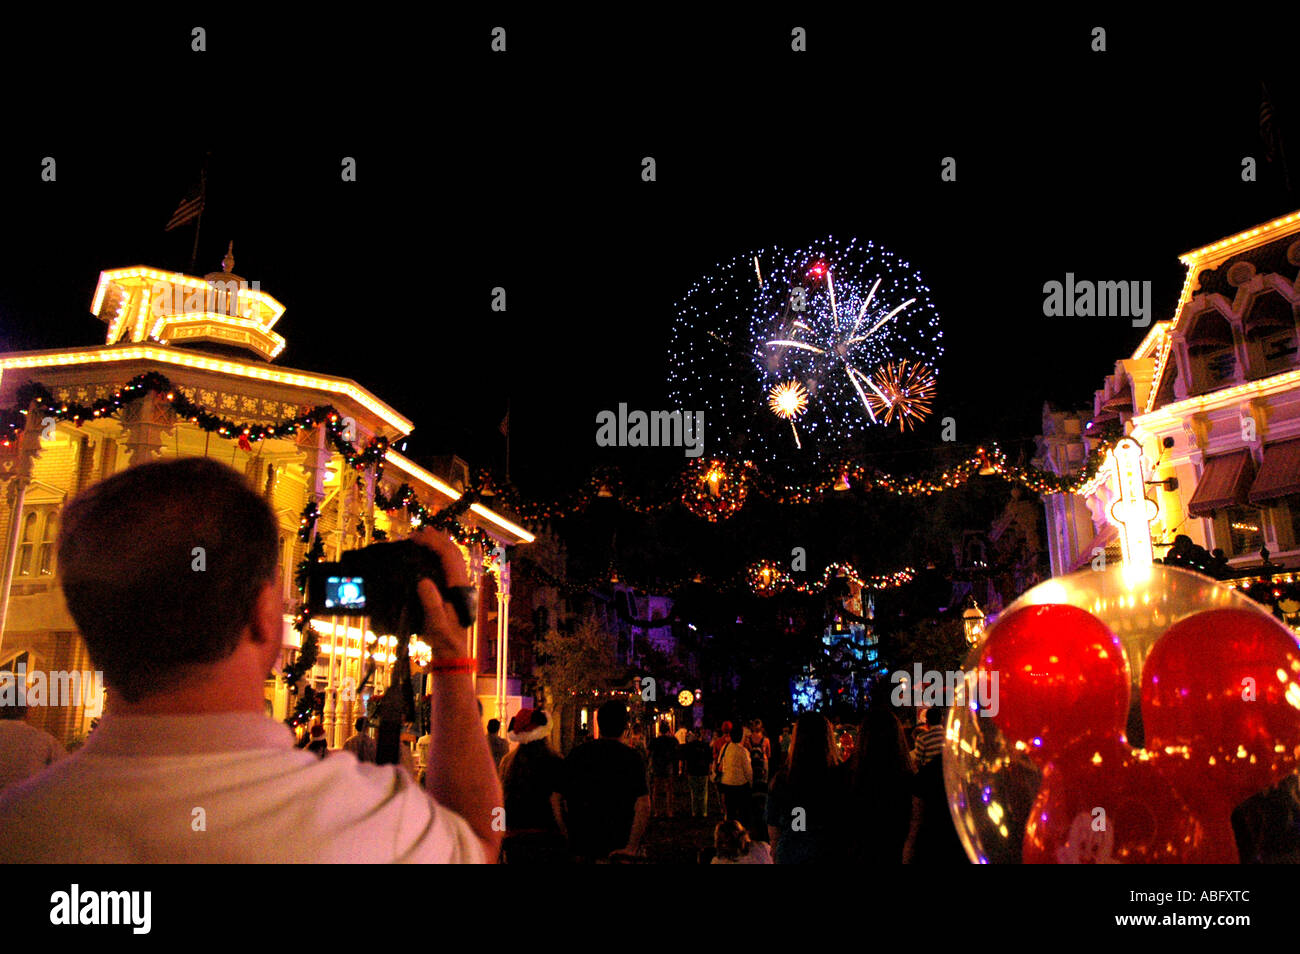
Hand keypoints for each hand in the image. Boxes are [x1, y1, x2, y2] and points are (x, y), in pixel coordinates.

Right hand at [410, 529, 471, 660]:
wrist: (452, 652)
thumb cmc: (444, 639)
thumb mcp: (435, 623)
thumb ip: (431, 602)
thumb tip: (423, 580)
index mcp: (458, 587)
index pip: (448, 556)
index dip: (433, 543)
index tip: (416, 538)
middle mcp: (461, 583)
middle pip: (453, 552)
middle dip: (437, 539)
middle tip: (419, 532)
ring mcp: (460, 586)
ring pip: (453, 558)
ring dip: (440, 544)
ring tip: (424, 536)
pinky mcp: (455, 591)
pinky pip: (449, 566)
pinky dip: (440, 555)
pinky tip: (429, 555)